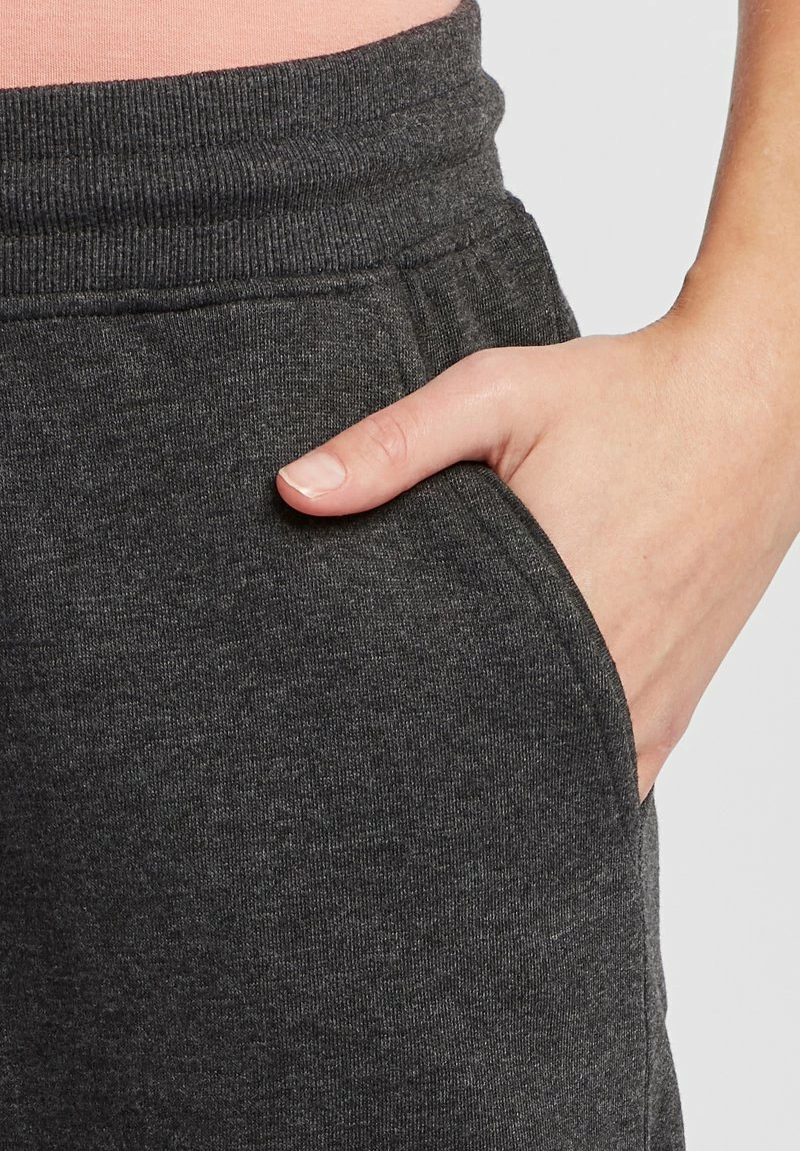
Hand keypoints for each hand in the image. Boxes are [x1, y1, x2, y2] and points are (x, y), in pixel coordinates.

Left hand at [275, 308, 799, 803]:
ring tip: (447, 771)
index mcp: (556, 600)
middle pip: (505, 756)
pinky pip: (623, 771)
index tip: (351, 737)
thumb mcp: (497, 394)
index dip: (398, 732)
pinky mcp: (682, 694)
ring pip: (564, 776)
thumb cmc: (628, 394)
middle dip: (444, 762)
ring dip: (509, 774)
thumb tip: (292, 490)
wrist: (755, 396)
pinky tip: (530, 770)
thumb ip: (392, 446)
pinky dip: (572, 775)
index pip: (450, 709)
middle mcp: (610, 665)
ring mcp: (653, 689)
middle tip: (385, 759)